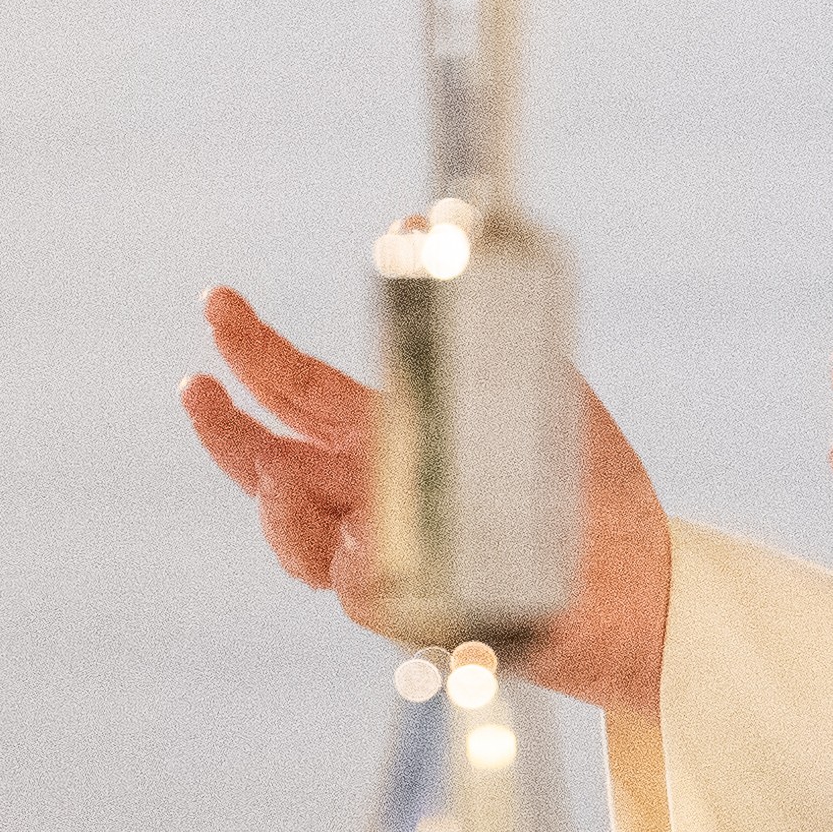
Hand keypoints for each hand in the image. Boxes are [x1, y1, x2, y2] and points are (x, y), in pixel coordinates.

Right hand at [180, 287, 676, 716]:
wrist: (634, 577)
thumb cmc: (581, 481)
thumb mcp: (535, 383)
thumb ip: (480, 313)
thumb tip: (424, 220)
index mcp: (385, 434)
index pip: (298, 391)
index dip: (253, 351)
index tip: (218, 305)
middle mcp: (368, 495)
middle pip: (269, 465)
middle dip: (226, 430)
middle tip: (198, 388)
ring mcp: (384, 555)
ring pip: (295, 540)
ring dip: (275, 507)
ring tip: (272, 475)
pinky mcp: (416, 610)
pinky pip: (364, 593)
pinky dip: (352, 567)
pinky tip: (353, 544)